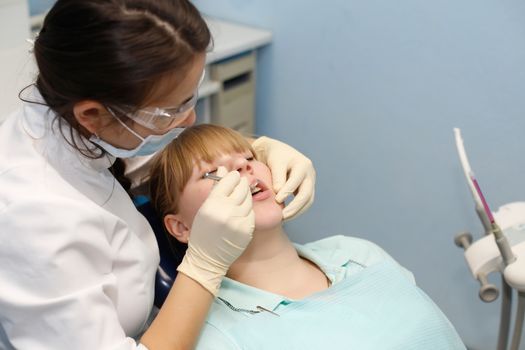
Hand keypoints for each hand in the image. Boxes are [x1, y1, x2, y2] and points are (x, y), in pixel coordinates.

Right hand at [177, 167, 254, 294]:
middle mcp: (227, 211)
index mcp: (213, 204)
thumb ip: (216, 188)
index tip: (233, 176)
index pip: (230, 180)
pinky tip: (241, 212)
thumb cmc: (203, 231)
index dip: (233, 176)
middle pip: (242, 187)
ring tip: (239, 198)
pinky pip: (251, 213)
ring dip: (246, 195)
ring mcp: (239, 221)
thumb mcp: (204, 208)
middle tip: (240, 184)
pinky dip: (247, 209)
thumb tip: (223, 169)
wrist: (208, 257)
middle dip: (241, 184)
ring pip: (249, 199)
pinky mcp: (247, 229)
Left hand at [252, 136, 315, 220]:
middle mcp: (310, 174)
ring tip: (283, 219)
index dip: (287, 192)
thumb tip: (279, 196)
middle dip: (295, 207)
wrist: (279, 152)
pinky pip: (305, 203)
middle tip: (282, 216)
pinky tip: (287, 215)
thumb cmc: (276, 156)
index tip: (277, 200)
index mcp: (303, 165)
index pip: (296, 181)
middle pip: (306, 194)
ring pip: (308, 201)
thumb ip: (278, 177)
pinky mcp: (307, 189)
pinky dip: (297, 210)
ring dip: (297, 212)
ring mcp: (310, 182)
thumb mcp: (276, 162)